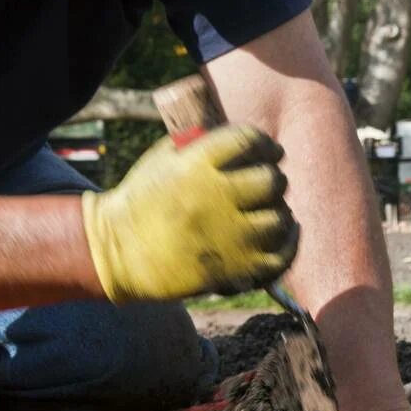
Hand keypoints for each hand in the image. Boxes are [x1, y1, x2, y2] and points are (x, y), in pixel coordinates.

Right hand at [81, 125, 298, 301]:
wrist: (120, 251)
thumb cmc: (146, 200)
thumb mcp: (165, 158)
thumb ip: (205, 144)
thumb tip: (247, 141)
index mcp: (195, 165)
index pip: (248, 140)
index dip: (265, 144)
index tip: (270, 151)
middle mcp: (215, 199)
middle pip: (272, 180)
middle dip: (273, 178)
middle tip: (267, 184)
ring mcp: (228, 237)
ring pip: (280, 218)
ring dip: (279, 212)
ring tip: (269, 210)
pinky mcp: (235, 269)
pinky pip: (282, 256)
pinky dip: (291, 242)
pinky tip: (287, 231)